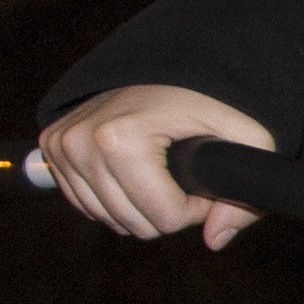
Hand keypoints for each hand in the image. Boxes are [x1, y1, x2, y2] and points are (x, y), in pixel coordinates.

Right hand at [39, 85, 275, 249]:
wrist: (171, 64)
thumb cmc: (212, 97)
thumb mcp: (250, 137)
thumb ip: (245, 192)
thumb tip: (215, 239)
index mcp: (121, 138)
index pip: (164, 216)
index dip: (196, 208)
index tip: (205, 180)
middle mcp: (81, 142)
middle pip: (135, 223)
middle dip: (168, 210)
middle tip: (186, 177)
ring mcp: (62, 145)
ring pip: (110, 219)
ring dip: (141, 207)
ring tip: (163, 173)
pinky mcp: (53, 147)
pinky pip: (86, 205)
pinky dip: (115, 200)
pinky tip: (136, 175)